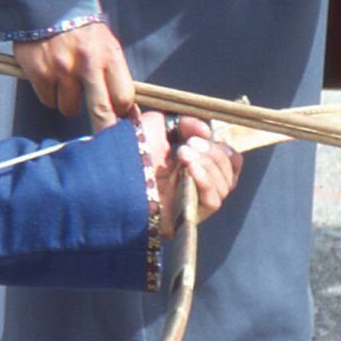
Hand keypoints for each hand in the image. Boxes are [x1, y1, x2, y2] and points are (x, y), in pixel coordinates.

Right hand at [13, 23, 133, 131]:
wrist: (48, 4)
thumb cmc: (81, 29)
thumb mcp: (105, 44)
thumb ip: (113, 74)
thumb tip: (125, 110)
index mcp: (110, 55)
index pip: (123, 97)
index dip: (121, 110)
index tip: (118, 115)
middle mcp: (88, 64)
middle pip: (102, 112)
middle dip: (104, 128)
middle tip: (103, 137)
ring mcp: (62, 69)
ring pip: (69, 108)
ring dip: (68, 102)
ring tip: (65, 84)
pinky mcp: (40, 73)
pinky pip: (48, 100)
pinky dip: (49, 94)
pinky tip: (49, 77)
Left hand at [139, 114, 241, 238]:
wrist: (112, 174)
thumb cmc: (129, 149)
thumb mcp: (159, 125)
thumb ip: (186, 122)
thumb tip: (207, 132)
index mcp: (192, 165)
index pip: (228, 162)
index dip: (223, 149)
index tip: (202, 138)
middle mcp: (195, 184)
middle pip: (229, 172)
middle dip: (213, 153)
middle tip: (188, 145)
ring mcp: (193, 202)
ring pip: (224, 186)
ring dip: (208, 165)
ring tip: (182, 154)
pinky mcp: (188, 217)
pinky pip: (213, 201)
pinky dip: (206, 181)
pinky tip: (190, 169)